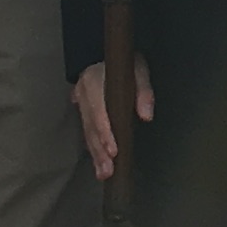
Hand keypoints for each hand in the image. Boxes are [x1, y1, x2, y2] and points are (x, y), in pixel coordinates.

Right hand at [71, 55, 153, 181]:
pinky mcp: (82, 111)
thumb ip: (143, 91)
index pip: (98, 111)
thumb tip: (146, 115)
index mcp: (92, 81)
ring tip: (104, 174)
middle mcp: (82, 94)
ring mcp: (80, 103)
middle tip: (109, 170)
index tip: (114, 150)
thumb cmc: (125, 62)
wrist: (104, 52)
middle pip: (90, 127)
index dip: (105, 132)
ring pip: (86, 133)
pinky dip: (93, 150)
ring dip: (95, 155)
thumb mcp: (138, 69)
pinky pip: (86, 133)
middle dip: (99, 150)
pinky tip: (98, 166)